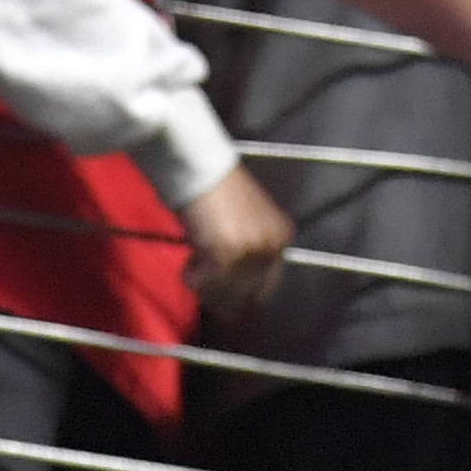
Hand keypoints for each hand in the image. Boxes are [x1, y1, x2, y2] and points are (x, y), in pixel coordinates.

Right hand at [175, 158, 294, 326]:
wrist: (200, 169)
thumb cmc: (217, 192)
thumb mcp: (246, 223)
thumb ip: (249, 252)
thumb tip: (238, 292)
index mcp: (282, 236)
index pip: (267, 284)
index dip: (243, 296)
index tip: (224, 301)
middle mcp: (271, 245)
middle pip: (248, 293)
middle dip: (224, 295)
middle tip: (204, 285)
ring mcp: (249, 251)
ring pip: (226, 291)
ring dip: (206, 285)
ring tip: (194, 265)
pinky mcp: (224, 255)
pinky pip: (205, 284)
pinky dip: (192, 277)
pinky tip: (189, 262)